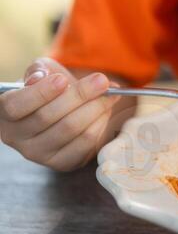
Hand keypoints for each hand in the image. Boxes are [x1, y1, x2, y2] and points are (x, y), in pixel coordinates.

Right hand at [0, 57, 133, 171]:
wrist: (62, 106)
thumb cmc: (47, 85)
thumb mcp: (40, 71)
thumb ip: (39, 71)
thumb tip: (40, 77)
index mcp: (6, 113)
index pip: (16, 106)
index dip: (40, 93)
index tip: (62, 79)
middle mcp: (17, 138)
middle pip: (48, 117)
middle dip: (80, 95)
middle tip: (102, 80)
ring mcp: (38, 154)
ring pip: (70, 130)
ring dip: (95, 108)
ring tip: (110, 93)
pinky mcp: (61, 163)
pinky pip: (85, 144)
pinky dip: (100, 124)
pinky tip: (106, 111)